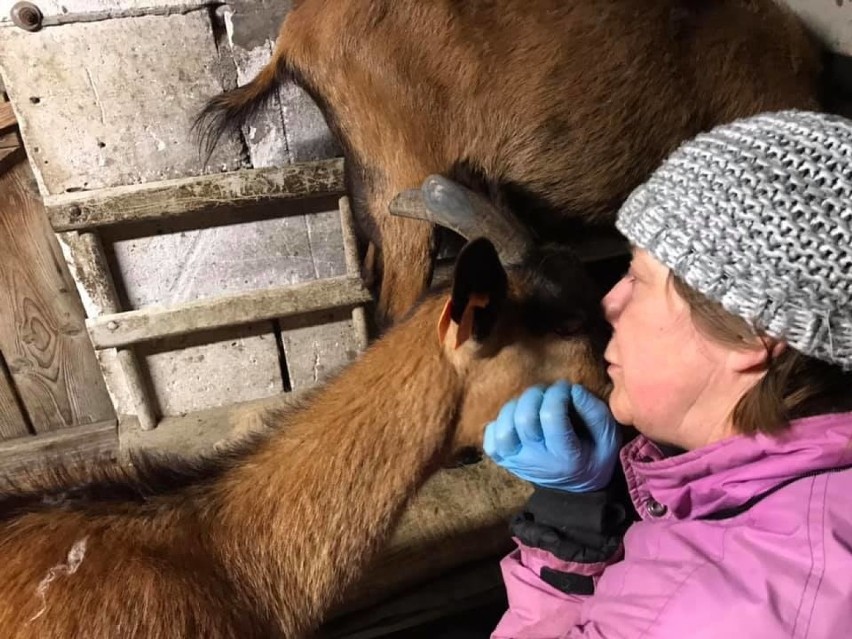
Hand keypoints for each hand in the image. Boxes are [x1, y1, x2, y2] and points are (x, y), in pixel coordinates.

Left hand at [483, 381, 620, 491]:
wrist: (576, 488)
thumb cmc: (594, 456)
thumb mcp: (608, 437)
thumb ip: (594, 412)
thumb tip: (572, 390)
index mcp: (566, 456)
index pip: (552, 417)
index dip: (557, 394)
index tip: (566, 388)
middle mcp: (537, 460)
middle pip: (524, 419)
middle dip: (535, 395)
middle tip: (547, 391)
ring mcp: (516, 461)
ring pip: (503, 428)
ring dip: (515, 406)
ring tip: (531, 403)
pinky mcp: (504, 460)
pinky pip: (490, 438)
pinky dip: (499, 423)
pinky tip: (516, 419)